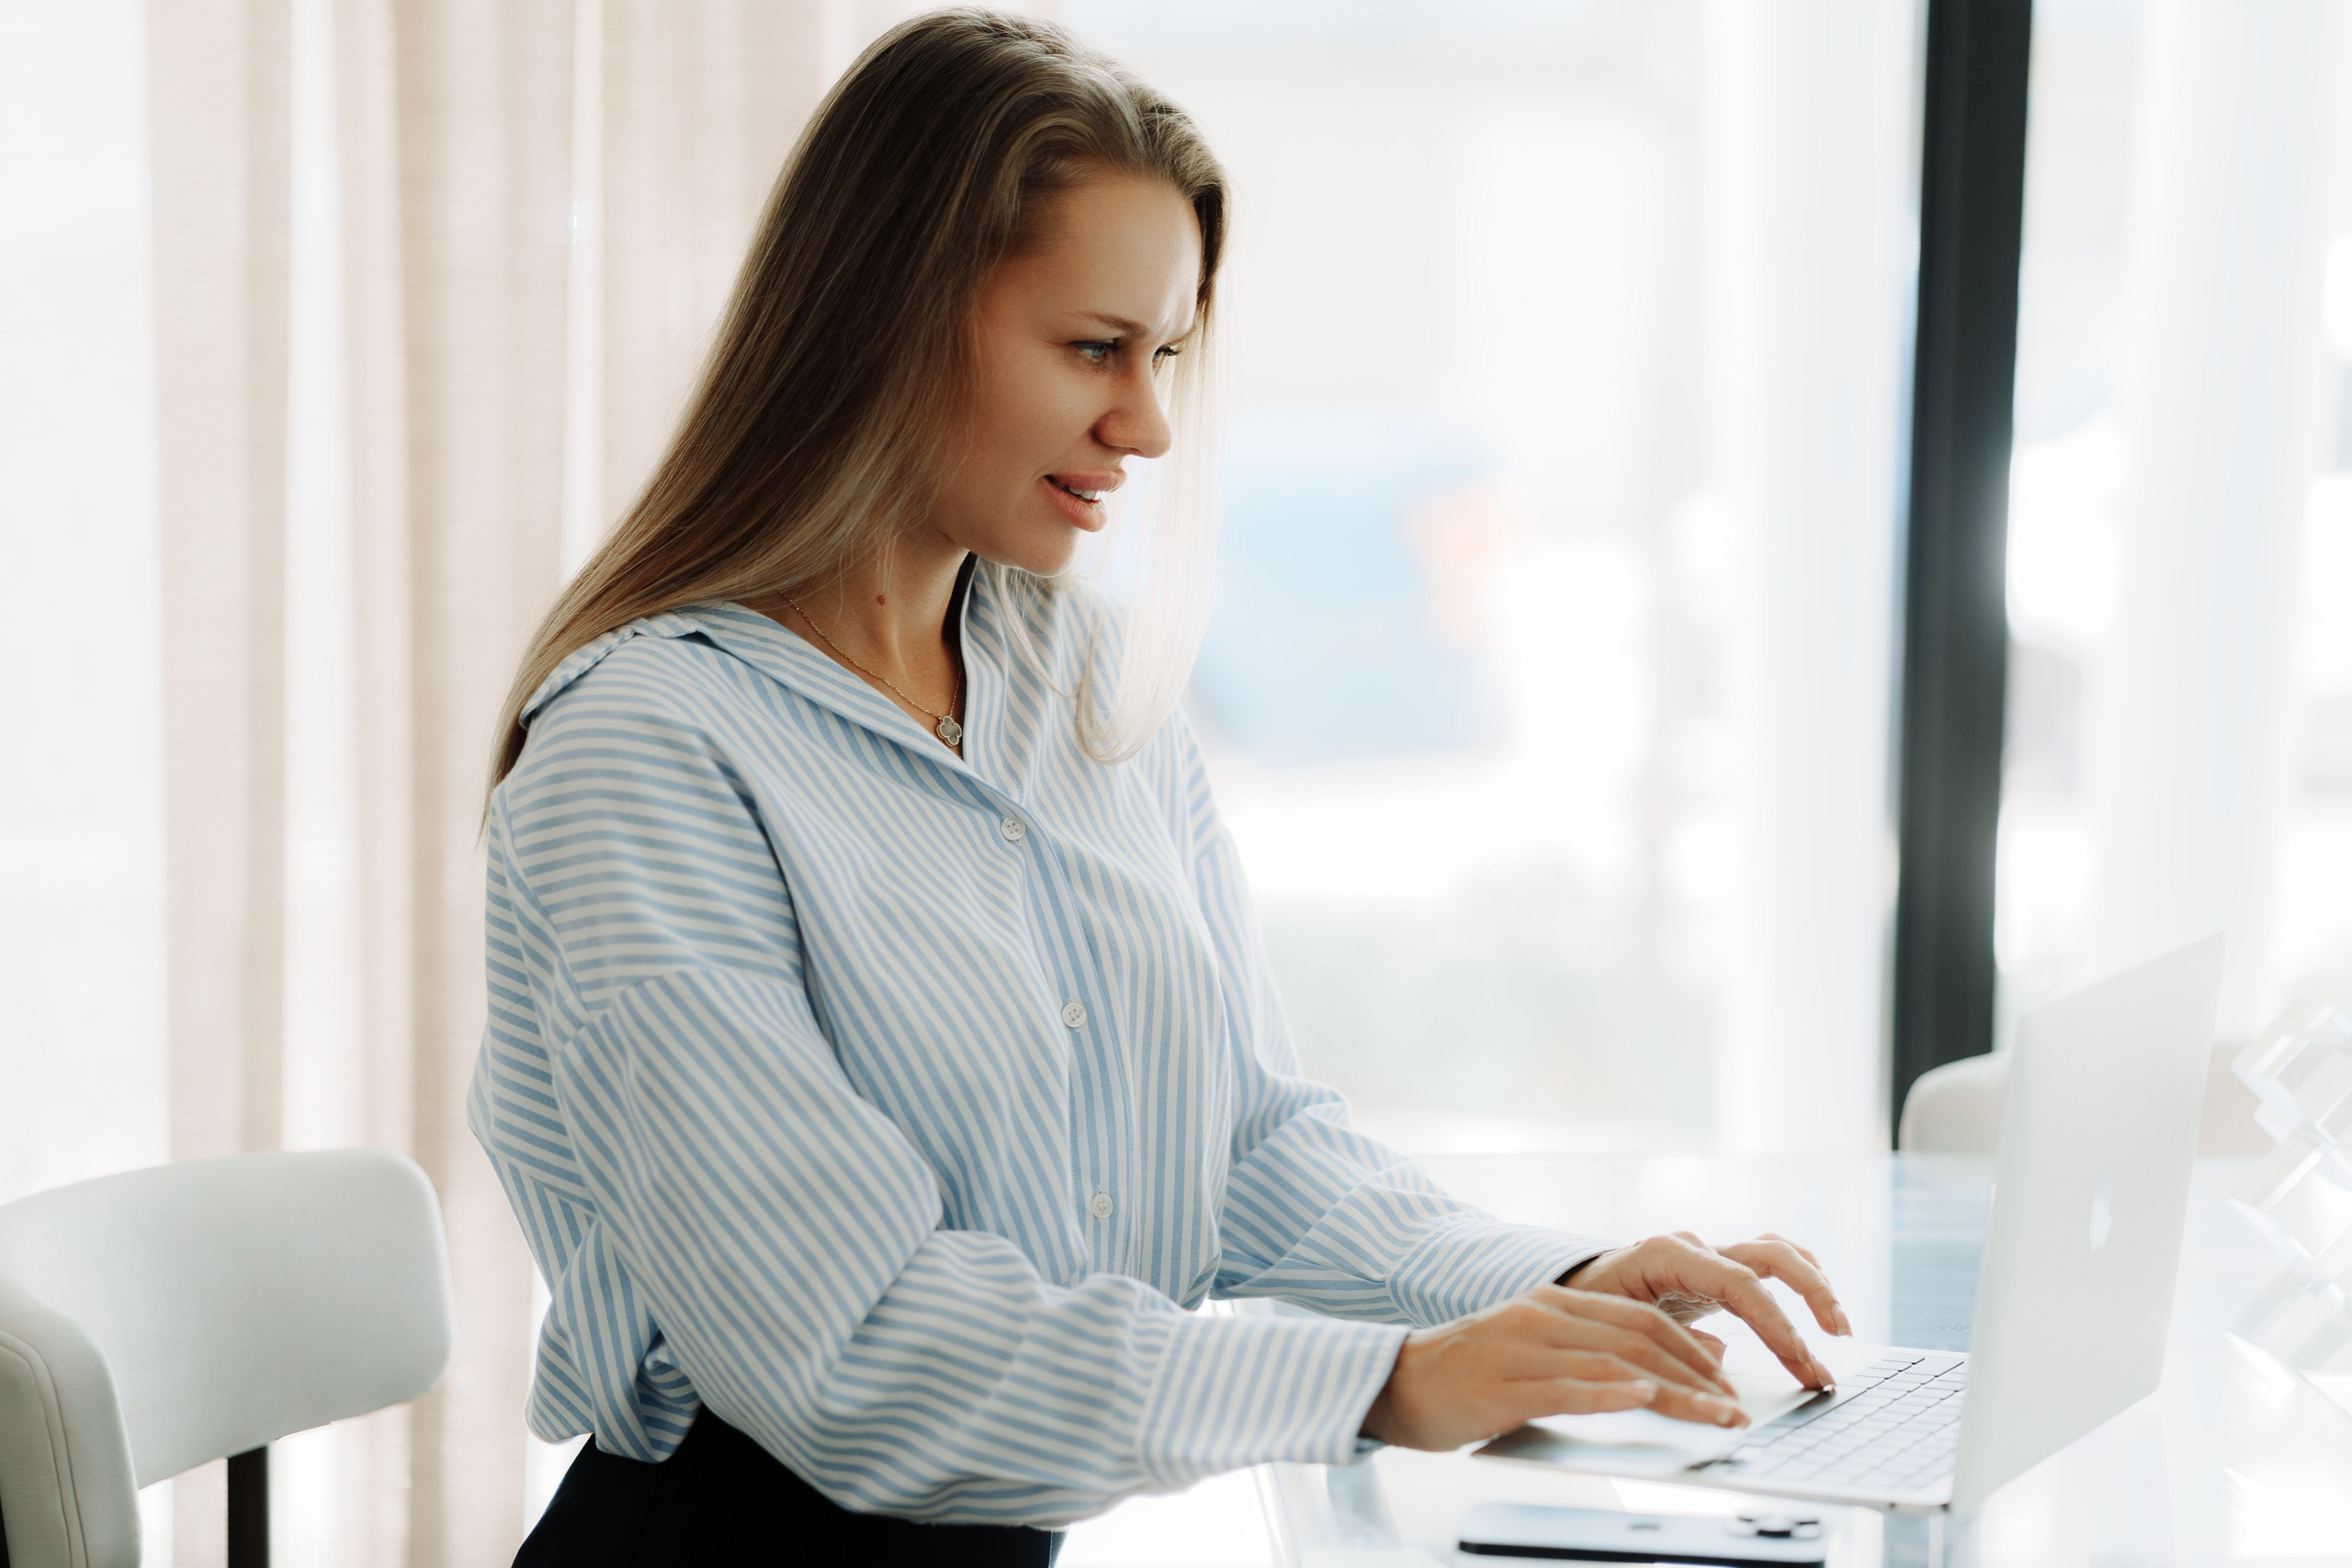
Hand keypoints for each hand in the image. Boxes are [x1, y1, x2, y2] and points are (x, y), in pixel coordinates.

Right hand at [1360, 1285, 1751, 1451]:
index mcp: (1553, 1303)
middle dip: (1697, 1377)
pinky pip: (1568, 1388)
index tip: (1729, 1382)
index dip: (1691, 1350)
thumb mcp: (1534, 1350)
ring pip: (1616, 1365)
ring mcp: (1522, 1349)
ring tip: (1716, 1418)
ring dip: (1675, 1394)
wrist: (1394, 1383)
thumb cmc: (1469, 1374)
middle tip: (1737, 1409)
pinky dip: (1611, 1394)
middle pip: (1638, 1339)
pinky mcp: (1504, 1386)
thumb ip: (1594, 1351)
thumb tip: (1670, 1368)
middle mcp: (1542, 1317)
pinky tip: (1644, 1398)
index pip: (1639, 1319)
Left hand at [1561, 1231, 1848, 1389]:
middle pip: (1769, 1256)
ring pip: (1777, 1253)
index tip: (1800, 1357)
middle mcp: (1695, 1247)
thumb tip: (1721, 1359)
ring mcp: (1709, 1255)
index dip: (1774, 1321)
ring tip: (1840, 1331)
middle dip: (1809, 1296)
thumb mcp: (1618, 1327)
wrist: (1575, 1291)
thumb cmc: (1590, 1308)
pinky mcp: (1719, 1271)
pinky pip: (1770, 1266)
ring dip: (1814, 1287)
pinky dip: (1801, 1283)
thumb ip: (1667, 1340)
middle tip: (1836, 1341)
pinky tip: (1820, 1315)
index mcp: (1668, 1254)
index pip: (1738, 1283)